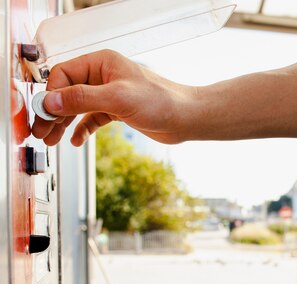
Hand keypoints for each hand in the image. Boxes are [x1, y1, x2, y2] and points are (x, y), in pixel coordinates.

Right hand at [31, 50, 193, 145]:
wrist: (187, 118)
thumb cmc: (162, 102)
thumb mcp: (118, 99)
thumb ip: (82, 99)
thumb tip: (51, 102)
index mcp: (102, 63)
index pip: (64, 75)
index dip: (51, 95)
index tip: (44, 115)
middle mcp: (104, 76)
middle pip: (68, 92)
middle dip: (54, 113)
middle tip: (42, 132)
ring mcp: (111, 94)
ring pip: (78, 108)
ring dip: (64, 123)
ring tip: (52, 140)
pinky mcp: (118, 111)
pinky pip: (92, 119)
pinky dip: (83, 129)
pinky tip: (76, 141)